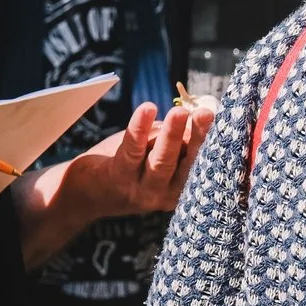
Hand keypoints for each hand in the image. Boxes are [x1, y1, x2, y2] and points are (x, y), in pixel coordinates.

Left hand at [15, 100, 214, 269]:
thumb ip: (176, 140)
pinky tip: (148, 109)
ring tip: (180, 113)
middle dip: (198, 138)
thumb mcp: (154, 154)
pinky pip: (131, 151)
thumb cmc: (126, 167)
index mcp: (180, 190)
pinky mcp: (117, 180)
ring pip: (161, 162)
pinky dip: (140, 128)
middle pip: (187, 165)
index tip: (223, 119)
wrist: (82, 193)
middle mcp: (164, 196)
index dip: (213, 142)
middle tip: (205, 114)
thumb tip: (203, 115)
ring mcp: (141, 191)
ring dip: (172, 135)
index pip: (202, 165)